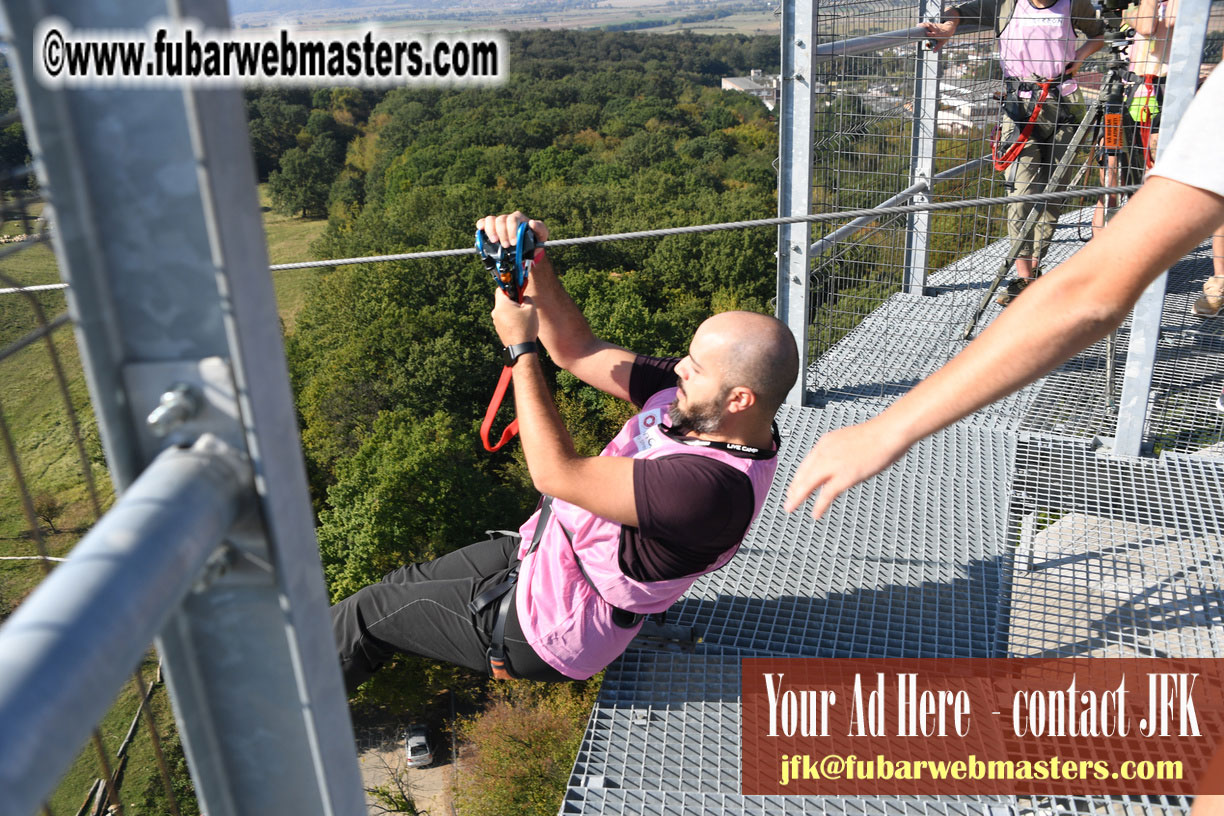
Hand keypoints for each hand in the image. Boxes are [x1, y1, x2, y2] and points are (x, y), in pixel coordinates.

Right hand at [476, 211, 549, 246]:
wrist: (528, 248)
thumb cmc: (535, 240)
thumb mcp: (542, 234)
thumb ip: (540, 228)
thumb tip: (531, 223)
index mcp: (518, 218)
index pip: (512, 219)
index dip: (511, 230)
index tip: (514, 243)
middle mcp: (507, 218)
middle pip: (500, 220)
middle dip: (502, 233)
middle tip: (506, 246)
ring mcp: (498, 223)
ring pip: (490, 220)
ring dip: (490, 230)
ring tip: (494, 241)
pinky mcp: (491, 228)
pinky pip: (483, 222)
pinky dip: (481, 225)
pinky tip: (480, 230)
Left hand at [491, 288, 538, 347]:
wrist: (521, 347)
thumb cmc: (526, 327)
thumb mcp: (531, 308)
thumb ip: (527, 298)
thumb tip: (523, 297)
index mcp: (501, 305)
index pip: (500, 289)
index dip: (509, 287)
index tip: (516, 289)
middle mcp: (496, 312)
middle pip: (502, 301)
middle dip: (512, 300)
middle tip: (523, 305)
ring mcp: (496, 322)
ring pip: (503, 310)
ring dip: (512, 310)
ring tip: (522, 317)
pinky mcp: (498, 329)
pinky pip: (504, 319)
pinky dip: (510, 319)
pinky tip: (519, 325)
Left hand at [782, 419, 910, 519]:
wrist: (888, 432)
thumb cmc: (877, 435)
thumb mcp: (850, 440)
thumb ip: (841, 452)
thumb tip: (842, 462)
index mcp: (826, 442)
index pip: (806, 463)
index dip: (799, 478)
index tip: (794, 487)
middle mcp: (825, 452)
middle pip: (803, 474)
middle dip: (794, 489)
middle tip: (788, 502)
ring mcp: (834, 464)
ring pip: (808, 484)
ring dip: (798, 497)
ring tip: (790, 508)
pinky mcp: (845, 475)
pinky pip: (827, 494)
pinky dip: (819, 505)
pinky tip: (815, 514)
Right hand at [920, 19, 955, 50]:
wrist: (949, 29)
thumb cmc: (945, 36)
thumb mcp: (942, 42)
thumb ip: (937, 47)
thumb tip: (933, 52)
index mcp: (937, 34)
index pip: (933, 34)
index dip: (930, 34)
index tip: (927, 33)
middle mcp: (936, 30)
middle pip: (930, 27)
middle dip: (925, 27)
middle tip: (919, 27)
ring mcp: (935, 27)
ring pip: (929, 25)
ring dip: (924, 24)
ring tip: (918, 25)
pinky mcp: (934, 25)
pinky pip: (929, 24)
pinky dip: (924, 24)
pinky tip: (920, 24)